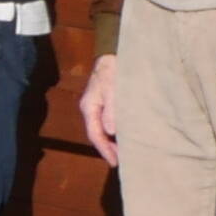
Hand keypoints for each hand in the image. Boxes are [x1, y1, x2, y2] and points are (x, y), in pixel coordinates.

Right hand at [82, 53, 123, 167]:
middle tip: (123, 161)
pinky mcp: (107, 102)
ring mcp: (98, 105)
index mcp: (89, 107)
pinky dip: (117, 131)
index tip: (116, 162)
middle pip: (98, 134)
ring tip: (126, 151)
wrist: (114, 52)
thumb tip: (111, 131)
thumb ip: (112, 109)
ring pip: (103, 128)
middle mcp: (91, 109)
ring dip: (113, 141)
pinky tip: (127, 134)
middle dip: (109, 148)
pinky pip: (109, 121)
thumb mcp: (113, 88)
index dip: (105, 150)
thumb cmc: (113, 69)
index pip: (95, 134)